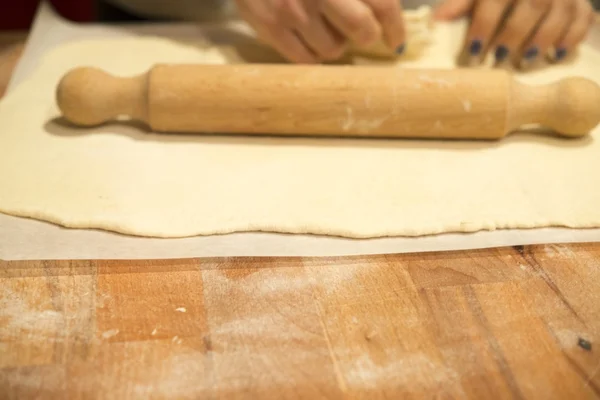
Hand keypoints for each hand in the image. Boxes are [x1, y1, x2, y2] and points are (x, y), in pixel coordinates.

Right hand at [235, 0, 405, 62]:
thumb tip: (387, 12)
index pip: (383, 5)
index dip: (395, 27)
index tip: (396, 39)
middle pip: (361, 30)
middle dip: (367, 34)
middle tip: (362, 31)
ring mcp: (292, 11)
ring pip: (332, 50)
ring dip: (336, 42)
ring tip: (325, 26)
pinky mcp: (269, 27)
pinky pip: (304, 59)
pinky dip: (313, 52)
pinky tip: (309, 36)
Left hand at [435, 0, 594, 62]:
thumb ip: (461, 4)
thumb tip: (436, 22)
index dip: (484, 25)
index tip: (473, 51)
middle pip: (532, 5)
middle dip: (514, 35)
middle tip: (498, 59)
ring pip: (560, 12)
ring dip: (543, 39)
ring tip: (525, 62)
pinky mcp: (579, 2)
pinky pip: (582, 18)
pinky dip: (572, 37)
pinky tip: (557, 55)